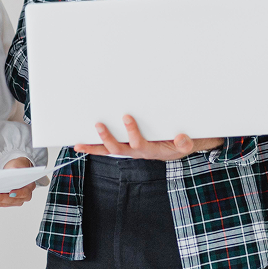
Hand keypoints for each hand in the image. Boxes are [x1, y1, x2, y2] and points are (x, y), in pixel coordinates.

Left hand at [0, 156, 36, 207]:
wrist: (16, 169)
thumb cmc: (19, 166)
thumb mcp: (19, 163)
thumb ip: (18, 166)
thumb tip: (13, 169)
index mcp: (29, 187)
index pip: (25, 192)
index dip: (18, 194)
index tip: (10, 193)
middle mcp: (23, 196)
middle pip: (12, 200)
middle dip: (0, 199)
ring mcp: (14, 200)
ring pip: (3, 204)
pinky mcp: (6, 201)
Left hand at [73, 115, 221, 160]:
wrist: (177, 147)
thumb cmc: (179, 143)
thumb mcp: (186, 144)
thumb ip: (185, 143)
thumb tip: (181, 138)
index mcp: (150, 150)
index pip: (139, 142)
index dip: (132, 132)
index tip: (126, 117)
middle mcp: (136, 151)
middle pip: (118, 149)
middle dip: (107, 138)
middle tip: (99, 125)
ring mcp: (129, 150)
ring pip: (109, 151)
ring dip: (94, 147)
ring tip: (80, 143)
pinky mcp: (124, 147)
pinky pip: (106, 149)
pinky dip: (93, 148)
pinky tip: (80, 145)